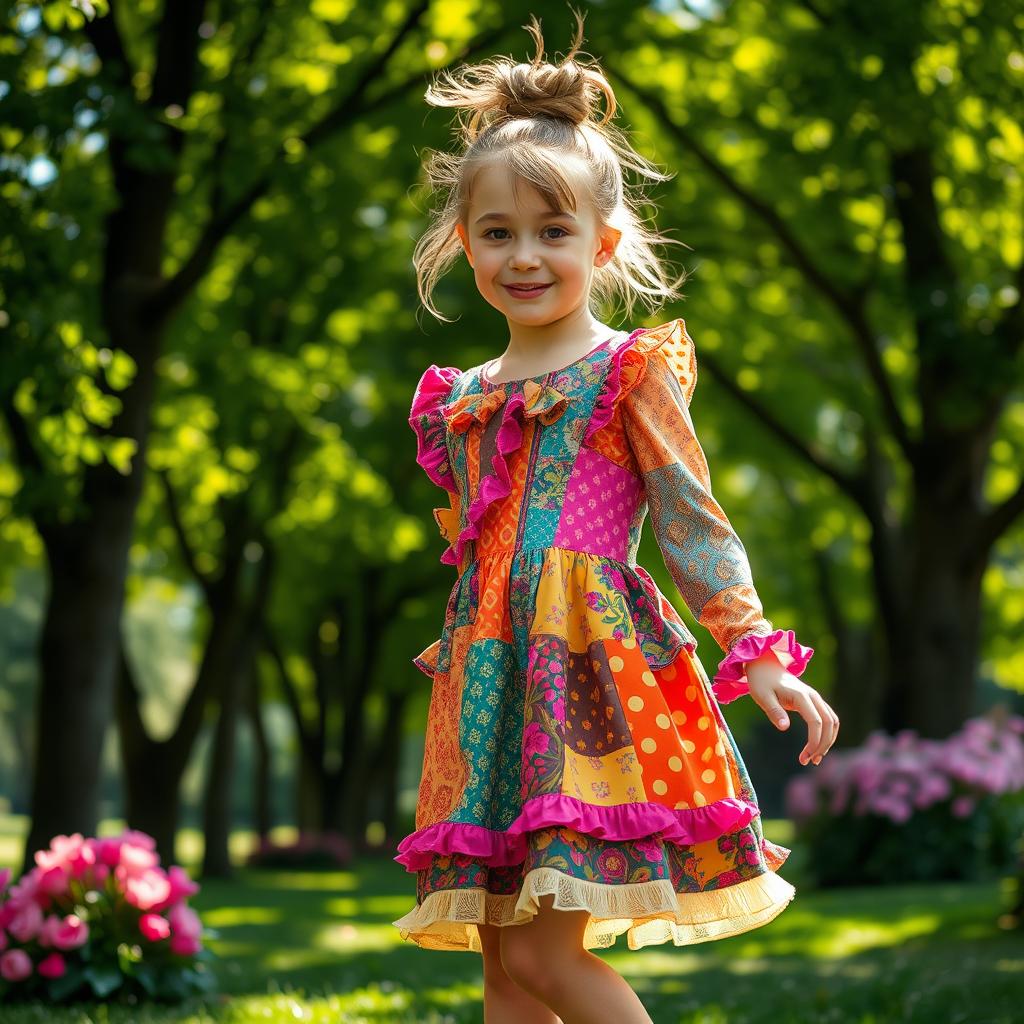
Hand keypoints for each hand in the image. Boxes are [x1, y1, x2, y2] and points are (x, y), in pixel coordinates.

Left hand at [743, 650, 839, 766]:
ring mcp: (815, 698)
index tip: (804, 757)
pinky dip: (826, 733)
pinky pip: (827, 718)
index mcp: (801, 696)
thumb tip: (784, 728)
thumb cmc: (761, 681)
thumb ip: (774, 711)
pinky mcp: (813, 701)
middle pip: (829, 723)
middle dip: (823, 744)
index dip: (814, 741)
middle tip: (809, 761)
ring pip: (832, 721)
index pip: (816, 722)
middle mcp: (813, 696)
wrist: (765, 665)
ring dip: (828, 740)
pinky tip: (816, 746)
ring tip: (814, 758)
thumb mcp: (762, 696)